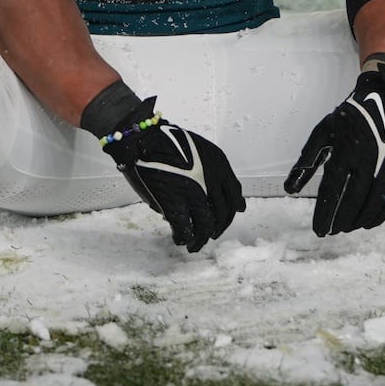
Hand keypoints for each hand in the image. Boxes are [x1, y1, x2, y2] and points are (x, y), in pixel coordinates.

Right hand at [100, 99, 243, 251]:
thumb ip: (222, 176)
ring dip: (200, 241)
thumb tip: (241, 207)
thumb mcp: (204, 151)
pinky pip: (184, 229)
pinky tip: (179, 239)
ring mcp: (193, 193)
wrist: (143, 138)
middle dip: (216, 230)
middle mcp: (211, 181)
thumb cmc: (169, 142)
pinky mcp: (173, 203)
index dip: (229, 215)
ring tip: (194, 246)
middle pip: (222, 216)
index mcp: (220, 166)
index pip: (234, 198)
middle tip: (209, 236)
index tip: (222, 223)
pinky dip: (183, 238)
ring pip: (205, 227)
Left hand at [284, 57, 384, 235]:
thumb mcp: (322, 134)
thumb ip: (306, 162)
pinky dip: (383, 214)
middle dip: (341, 220)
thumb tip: (289, 189)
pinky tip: (371, 222)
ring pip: (374, 202)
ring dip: (360, 219)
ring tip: (348, 228)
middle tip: (332, 231)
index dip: (325, 213)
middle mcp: (368, 161)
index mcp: (345, 152)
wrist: (384, 101)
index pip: (333, 191)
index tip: (318, 229)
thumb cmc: (349, 118)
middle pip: (354, 200)